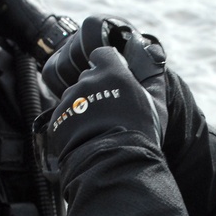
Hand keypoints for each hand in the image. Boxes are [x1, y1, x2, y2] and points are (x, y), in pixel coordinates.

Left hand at [45, 47, 161, 159]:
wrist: (113, 162)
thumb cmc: (140, 132)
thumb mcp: (156, 104)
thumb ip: (153, 78)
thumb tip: (154, 58)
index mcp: (112, 72)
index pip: (100, 54)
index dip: (106, 64)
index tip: (112, 76)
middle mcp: (87, 81)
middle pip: (88, 77)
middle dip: (96, 88)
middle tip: (109, 109)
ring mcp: (70, 99)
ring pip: (75, 96)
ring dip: (83, 106)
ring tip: (98, 127)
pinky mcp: (58, 118)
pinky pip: (65, 115)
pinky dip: (73, 123)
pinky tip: (86, 136)